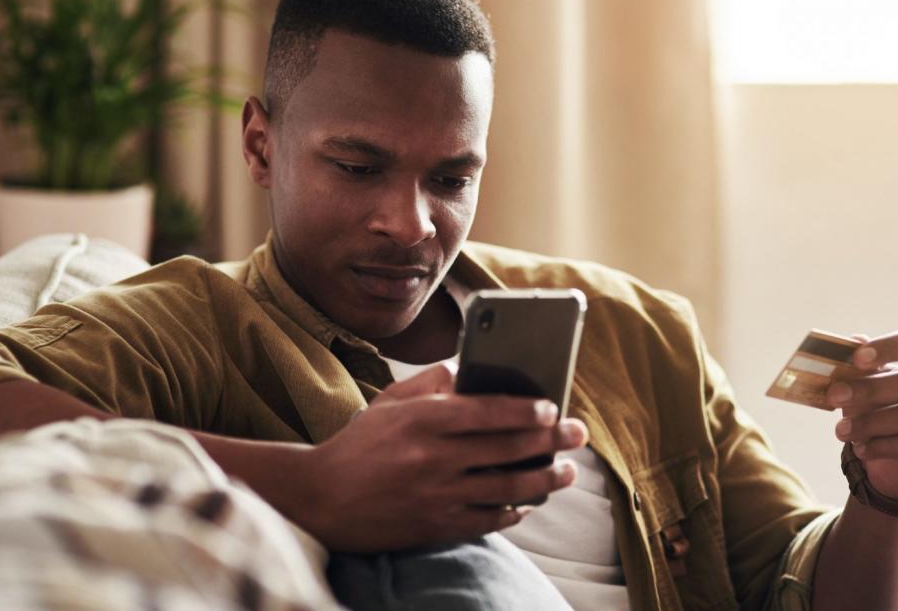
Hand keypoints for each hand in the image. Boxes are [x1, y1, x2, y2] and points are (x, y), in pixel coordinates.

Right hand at [295, 361, 588, 551]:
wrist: (320, 500)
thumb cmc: (359, 445)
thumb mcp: (388, 402)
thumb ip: (431, 383)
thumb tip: (472, 370)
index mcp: (422, 421)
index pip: (486, 411)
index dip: (526, 409)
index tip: (552, 407)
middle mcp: (433, 459)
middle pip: (507, 448)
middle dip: (550, 440)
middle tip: (577, 434)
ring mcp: (436, 496)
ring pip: (506, 487)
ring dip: (544, 479)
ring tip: (565, 472)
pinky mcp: (435, 527)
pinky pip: (488, 520)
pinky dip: (513, 511)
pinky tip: (527, 502)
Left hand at [829, 329, 897, 500]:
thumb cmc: (885, 407)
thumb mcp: (870, 381)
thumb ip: (863, 362)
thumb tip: (853, 340)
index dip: (888, 347)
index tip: (856, 359)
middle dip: (870, 390)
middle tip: (835, 395)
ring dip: (872, 423)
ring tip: (842, 430)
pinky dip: (885, 446)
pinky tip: (862, 448)